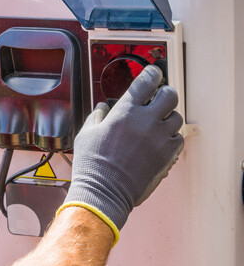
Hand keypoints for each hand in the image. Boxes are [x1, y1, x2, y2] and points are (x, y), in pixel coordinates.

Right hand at [59, 65, 183, 242]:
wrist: (104, 192)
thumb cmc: (92, 164)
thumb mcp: (86, 134)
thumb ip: (97, 116)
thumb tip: (103, 108)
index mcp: (125, 112)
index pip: (146, 81)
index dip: (151, 73)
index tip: (152, 73)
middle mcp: (146, 121)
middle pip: (170, 95)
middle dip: (165, 93)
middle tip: (159, 98)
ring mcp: (160, 139)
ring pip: (177, 117)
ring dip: (168, 117)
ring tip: (157, 123)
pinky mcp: (167, 156)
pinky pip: (179, 139)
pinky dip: (172, 137)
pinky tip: (160, 141)